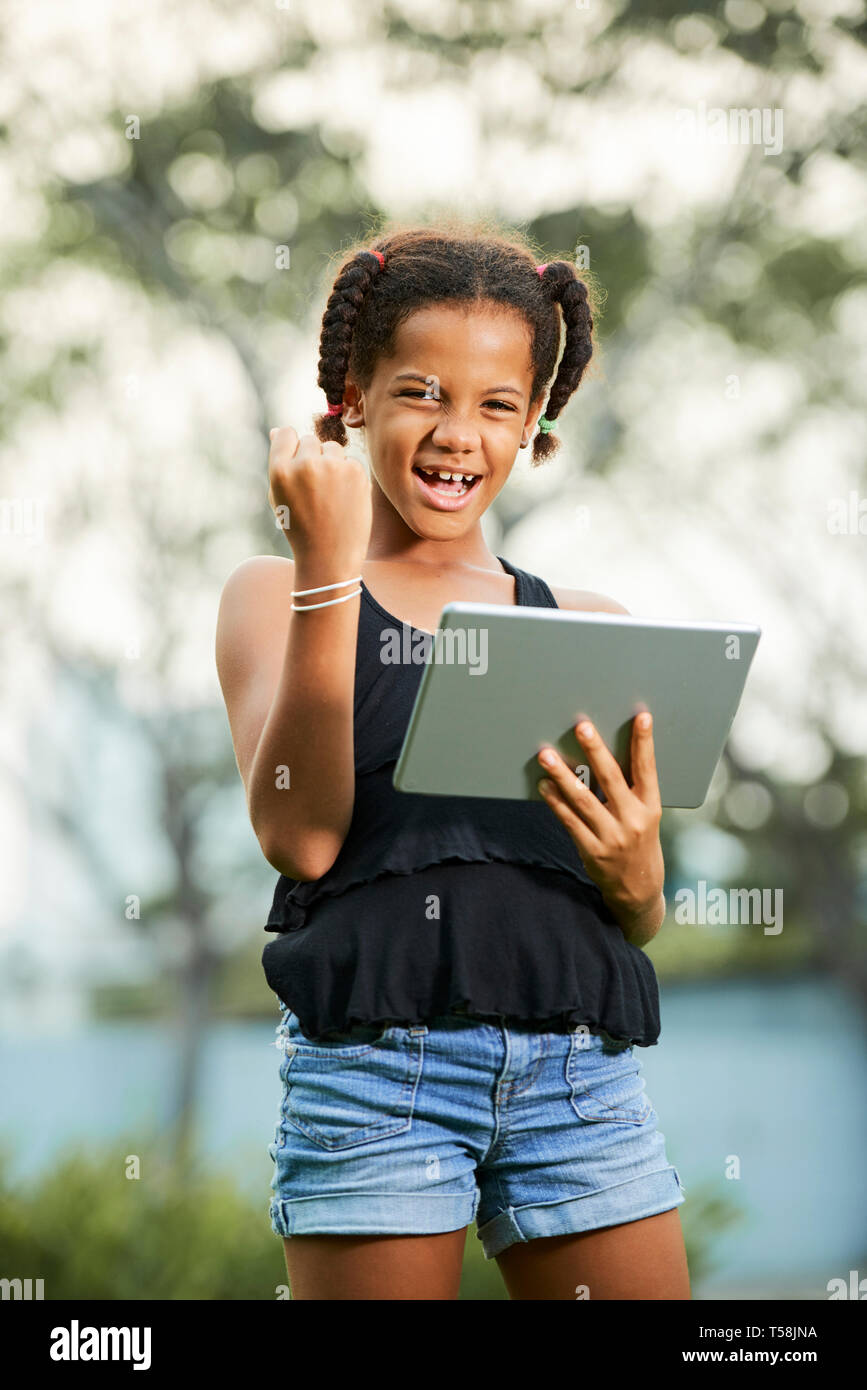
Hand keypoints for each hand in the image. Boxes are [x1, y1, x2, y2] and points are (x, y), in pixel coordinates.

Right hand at [268, 427, 371, 568]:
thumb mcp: (280, 497)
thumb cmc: (301, 529)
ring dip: (332, 463)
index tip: (298, 464)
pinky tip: (345, 498)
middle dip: (313, 457)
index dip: (292, 446)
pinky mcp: (355, 471)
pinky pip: (351, 461)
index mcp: (280, 471)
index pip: (286, 434)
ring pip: (332, 448)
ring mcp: (332, 467)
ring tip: (331, 494)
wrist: (330, 557)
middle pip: (310, 440)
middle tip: (316, 488)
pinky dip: (350, 475)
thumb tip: (278, 430)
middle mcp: (305, 464)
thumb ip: (280, 463)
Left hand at [536, 713, 664, 936]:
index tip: (642, 717)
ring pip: (584, 799)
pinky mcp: (592, 851)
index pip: (648, 769)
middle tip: (582, 726)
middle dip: (595, 750)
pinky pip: (569, 822)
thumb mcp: (646, 817)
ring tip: (546, 755)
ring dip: (563, 775)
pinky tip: (544, 786)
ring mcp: (612, 837)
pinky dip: (555, 802)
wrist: (639, 890)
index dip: (644, 742)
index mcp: (650, 807)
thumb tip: (602, 756)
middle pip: (612, 778)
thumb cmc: (640, 844)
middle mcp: (633, 820)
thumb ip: (630, 791)